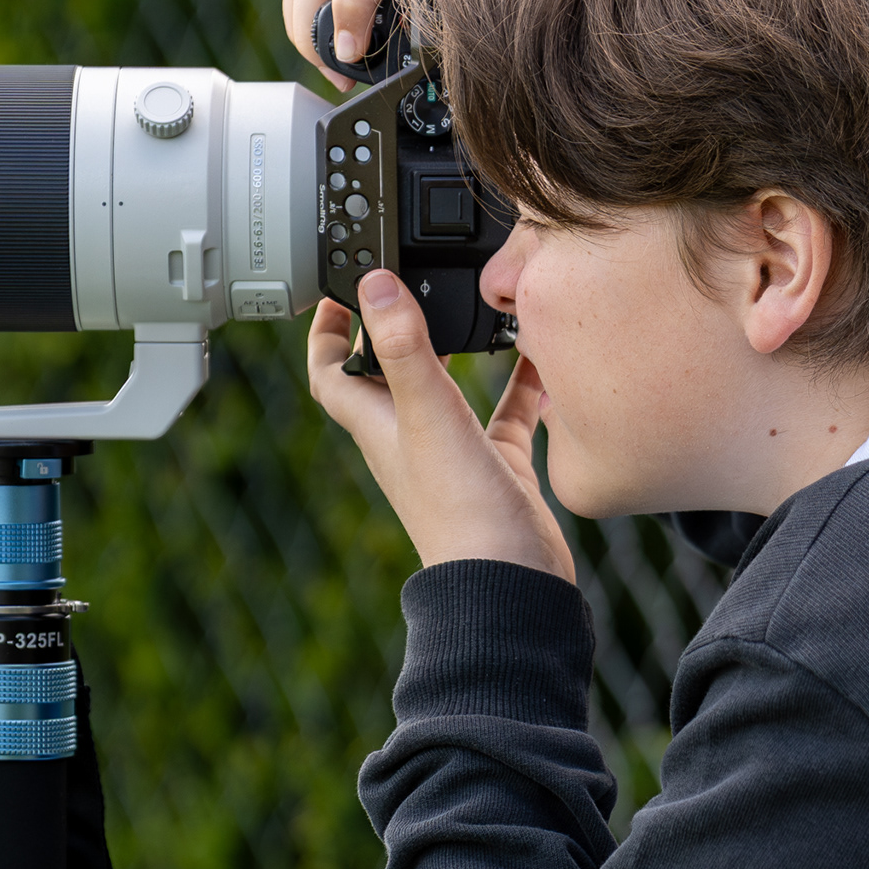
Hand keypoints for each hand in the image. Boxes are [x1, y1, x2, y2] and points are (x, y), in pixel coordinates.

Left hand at [307, 271, 577, 581]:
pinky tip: (542, 360)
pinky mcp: (496, 467)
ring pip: (448, 388)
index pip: (333, 373)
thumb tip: (373, 284)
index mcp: (379, 426)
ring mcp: (453, 454)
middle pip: (389, 373)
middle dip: (395, 326)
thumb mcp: (428, 415)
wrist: (510, 585)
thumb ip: (403, 348)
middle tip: (411, 282)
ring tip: (478, 304)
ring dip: (457, 347)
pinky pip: (506, 413)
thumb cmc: (461, 514)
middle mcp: (409, 439)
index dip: (325, 331)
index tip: (336, 288)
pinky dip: (520, 384)